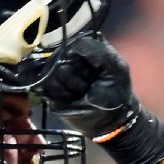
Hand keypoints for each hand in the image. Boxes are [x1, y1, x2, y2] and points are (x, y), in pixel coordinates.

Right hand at [34, 34, 163, 163]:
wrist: (111, 121)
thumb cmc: (116, 92)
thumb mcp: (116, 67)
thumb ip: (98, 50)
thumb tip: (73, 44)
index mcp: (86, 50)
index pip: (73, 43)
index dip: (82, 56)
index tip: (95, 69)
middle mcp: (70, 59)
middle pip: (61, 57)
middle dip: (77, 72)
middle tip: (90, 83)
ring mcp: (58, 75)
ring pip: (53, 71)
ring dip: (71, 85)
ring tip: (83, 92)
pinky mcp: (51, 91)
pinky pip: (48, 85)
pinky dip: (62, 93)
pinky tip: (74, 98)